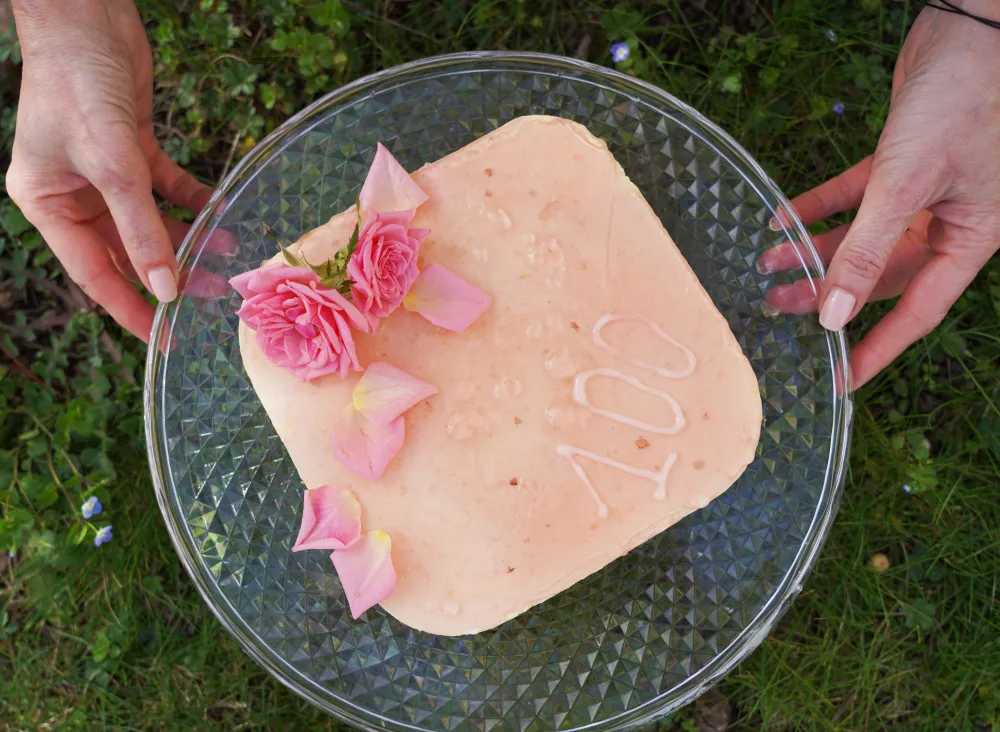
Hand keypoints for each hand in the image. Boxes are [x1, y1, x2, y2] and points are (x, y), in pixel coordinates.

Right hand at [6, 0, 212, 341]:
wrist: (85, 16)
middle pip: (128, 251)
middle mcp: (74, 194)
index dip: (132, 308)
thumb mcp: (113, 165)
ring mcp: (104, 173)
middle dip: (171, 274)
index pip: (95, 273)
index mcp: (49, 206)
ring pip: (151, 222)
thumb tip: (166, 288)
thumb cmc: (80, 85)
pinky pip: (166, 189)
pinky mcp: (132, 149)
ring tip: (231, 255)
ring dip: (189, 239)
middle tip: (218, 296)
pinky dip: (192, 201)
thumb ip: (141, 228)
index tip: (167, 338)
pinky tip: (220, 213)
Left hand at [759, 0, 999, 387]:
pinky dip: (817, 208)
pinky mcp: (899, 161)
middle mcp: (947, 223)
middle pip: (878, 276)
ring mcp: (922, 193)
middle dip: (825, 294)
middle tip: (774, 309)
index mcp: (969, 240)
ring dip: (812, 252)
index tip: (836, 381)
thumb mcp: (907, 184)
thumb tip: (834, 315)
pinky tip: (780, 220)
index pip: (916, 313)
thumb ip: (868, 250)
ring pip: (860, 238)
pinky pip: (852, 198)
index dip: (875, 350)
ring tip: (765, 267)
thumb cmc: (962, 100)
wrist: (973, 26)